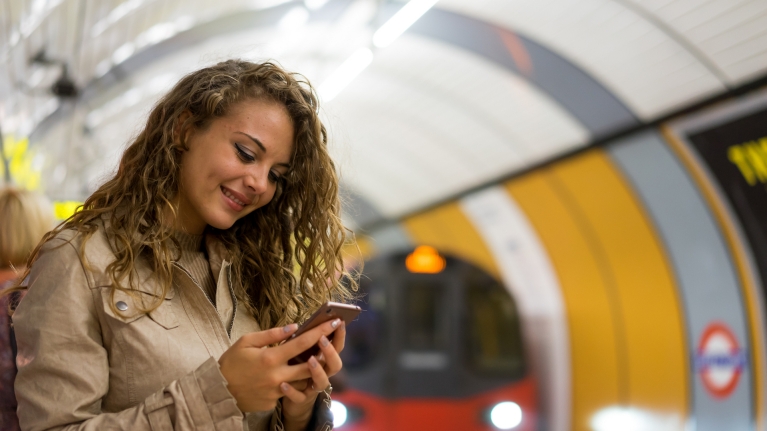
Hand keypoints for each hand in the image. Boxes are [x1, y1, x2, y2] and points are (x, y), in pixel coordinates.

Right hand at [217, 318, 342, 412]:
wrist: (218, 390)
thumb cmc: (232, 362)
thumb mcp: (247, 341)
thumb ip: (271, 334)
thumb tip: (294, 327)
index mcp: (271, 357)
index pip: (303, 343)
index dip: (321, 332)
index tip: (334, 322)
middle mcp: (277, 376)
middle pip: (311, 365)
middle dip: (323, 353)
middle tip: (331, 343)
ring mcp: (277, 391)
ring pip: (303, 380)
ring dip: (311, 369)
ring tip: (315, 357)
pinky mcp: (274, 402)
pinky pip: (290, 391)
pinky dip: (293, 382)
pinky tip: (290, 375)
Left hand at [280, 322, 345, 430]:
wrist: (286, 394)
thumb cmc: (292, 366)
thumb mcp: (296, 351)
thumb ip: (301, 341)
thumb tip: (299, 325)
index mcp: (323, 359)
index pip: (337, 346)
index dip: (340, 335)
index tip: (338, 322)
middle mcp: (323, 373)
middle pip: (335, 365)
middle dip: (331, 352)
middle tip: (322, 339)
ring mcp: (313, 387)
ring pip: (323, 382)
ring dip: (317, 370)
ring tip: (310, 360)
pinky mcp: (301, 399)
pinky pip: (300, 397)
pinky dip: (292, 391)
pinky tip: (283, 384)